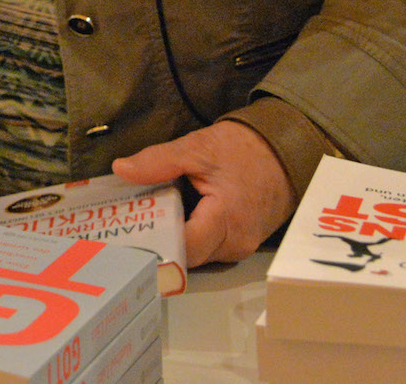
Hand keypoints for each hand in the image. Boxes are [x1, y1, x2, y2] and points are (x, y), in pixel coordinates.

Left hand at [113, 121, 292, 266]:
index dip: (154, 242)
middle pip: (187, 256)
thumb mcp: (196, 149)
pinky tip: (172, 218)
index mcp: (226, 220)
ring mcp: (241, 248)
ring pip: (197, 255)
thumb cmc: (243, 150)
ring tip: (146, 218)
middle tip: (127, 223)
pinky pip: (209, 248)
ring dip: (174, 239)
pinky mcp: (241, 244)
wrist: (283, 151)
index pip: (183, 248)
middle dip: (159, 241)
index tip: (126, 231)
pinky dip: (190, 235)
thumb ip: (158, 162)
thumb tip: (121, 169)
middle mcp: (236, 244)